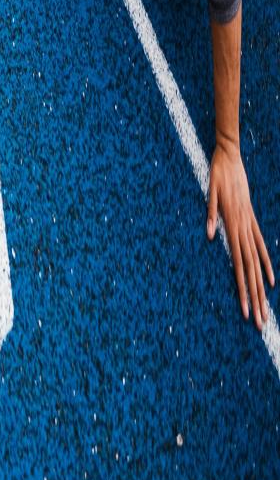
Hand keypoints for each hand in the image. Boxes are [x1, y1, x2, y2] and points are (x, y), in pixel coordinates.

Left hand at [207, 138, 274, 326]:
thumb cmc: (217, 171)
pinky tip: (271, 281)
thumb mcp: (210, 189)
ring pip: (257, 262)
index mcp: (233, 224)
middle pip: (250, 270)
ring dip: (261, 288)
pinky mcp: (250, 219)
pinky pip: (260, 245)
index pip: (239, 265)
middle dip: (255, 299)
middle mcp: (244, 228)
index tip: (246, 311)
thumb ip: (210, 213)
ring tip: (266, 310)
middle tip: (260, 324)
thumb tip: (209, 236)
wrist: (229, 155)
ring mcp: (249, 225)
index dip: (242, 289)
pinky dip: (266, 264)